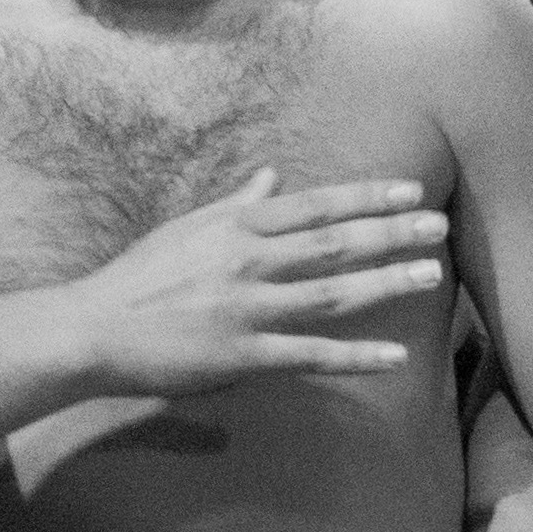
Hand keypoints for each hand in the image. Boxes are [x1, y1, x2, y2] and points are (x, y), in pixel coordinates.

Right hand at [76, 169, 447, 396]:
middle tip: (439, 225)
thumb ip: (236, 204)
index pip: (316, 206)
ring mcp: (249, 309)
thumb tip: (271, 175)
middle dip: (392, 232)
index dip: (367, 196)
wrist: (92, 328)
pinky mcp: (243, 354)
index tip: (410, 189)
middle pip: (335, 242)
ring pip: (332, 292)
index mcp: (236, 226)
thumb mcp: (187, 228)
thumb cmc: (137, 278)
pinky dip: (356, 356)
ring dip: (387, 283)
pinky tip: (394, 356)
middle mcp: (249, 261)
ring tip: (432, 276)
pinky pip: (311, 356)